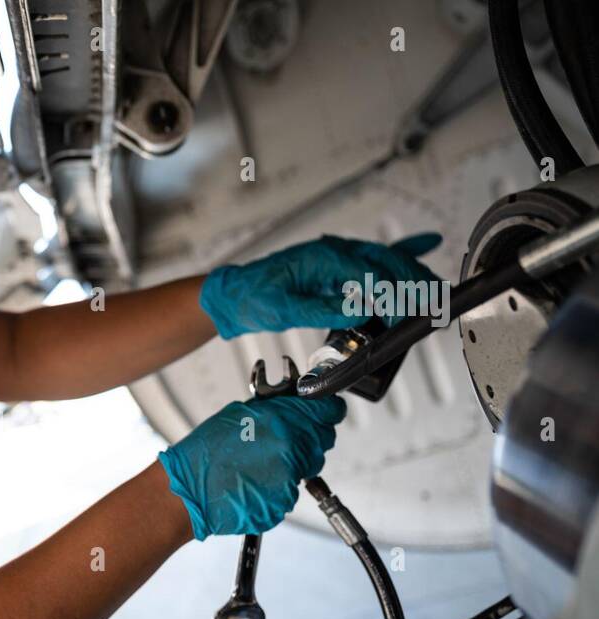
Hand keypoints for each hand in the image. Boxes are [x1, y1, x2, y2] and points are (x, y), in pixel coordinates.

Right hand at [157, 395, 347, 539]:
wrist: (187, 492)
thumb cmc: (204, 454)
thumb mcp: (239, 414)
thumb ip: (275, 409)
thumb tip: (296, 404)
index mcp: (282, 423)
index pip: (328, 411)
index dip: (327, 409)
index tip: (326, 410)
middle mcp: (291, 451)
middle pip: (323, 439)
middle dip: (310, 436)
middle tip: (286, 438)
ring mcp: (289, 480)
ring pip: (308, 466)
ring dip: (294, 462)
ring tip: (261, 462)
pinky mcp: (283, 503)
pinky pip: (291, 489)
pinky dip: (279, 484)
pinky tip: (255, 481)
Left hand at [199, 233, 441, 338]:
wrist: (237, 293)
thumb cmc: (255, 298)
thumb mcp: (283, 310)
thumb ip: (322, 309)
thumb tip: (361, 311)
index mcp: (323, 259)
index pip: (370, 276)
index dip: (393, 298)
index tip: (407, 318)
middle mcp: (336, 252)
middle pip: (386, 262)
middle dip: (413, 283)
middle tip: (433, 306)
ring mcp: (339, 255)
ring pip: (387, 258)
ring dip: (414, 271)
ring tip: (438, 288)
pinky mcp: (339, 264)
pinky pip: (377, 255)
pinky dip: (404, 248)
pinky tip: (427, 243)